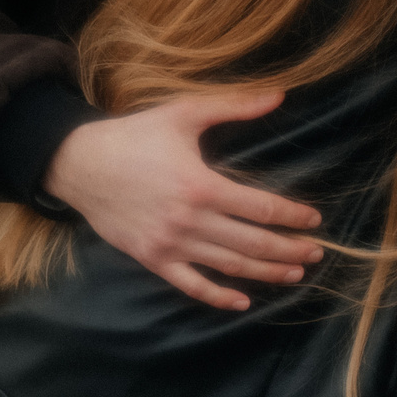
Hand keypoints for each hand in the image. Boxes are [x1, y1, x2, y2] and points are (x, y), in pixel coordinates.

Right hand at [42, 87, 323, 311]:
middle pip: (252, 242)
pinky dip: (219, 297)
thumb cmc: (136, 135)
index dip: (292, 216)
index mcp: (202, 185)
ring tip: (296, 273)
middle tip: (316, 252)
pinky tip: (243, 301)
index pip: (261, 208)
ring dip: (266, 272)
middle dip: (289, 249)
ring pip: (229, 266)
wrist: (80, 164)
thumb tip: (280, 95)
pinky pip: (190, 285)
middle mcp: (189, 221)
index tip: (314, 220)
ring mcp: (170, 245)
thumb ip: (235, 106)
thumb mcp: (185, 113)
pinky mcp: (152, 259)